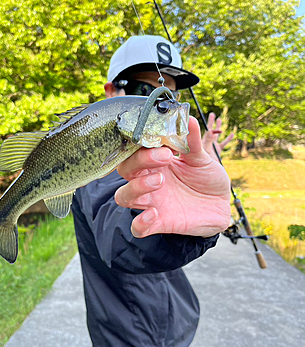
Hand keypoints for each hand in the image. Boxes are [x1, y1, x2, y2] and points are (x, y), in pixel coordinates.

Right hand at [115, 116, 230, 238]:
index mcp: (156, 163)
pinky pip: (138, 227)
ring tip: (159, 181)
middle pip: (125, 170)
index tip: (162, 140)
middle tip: (165, 157)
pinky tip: (154, 214)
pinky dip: (140, 222)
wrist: (221, 206)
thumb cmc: (207, 179)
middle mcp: (148, 181)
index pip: (135, 150)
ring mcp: (152, 202)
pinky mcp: (159, 223)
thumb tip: (188, 118)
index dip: (142, 143)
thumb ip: (193, 142)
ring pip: (124, 196)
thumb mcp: (203, 159)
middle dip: (139, 161)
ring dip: (137, 187)